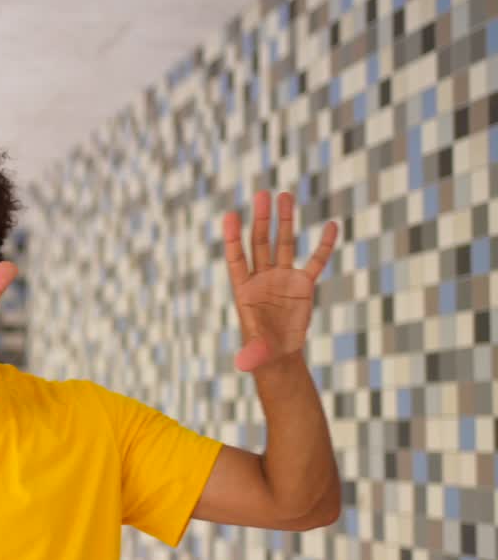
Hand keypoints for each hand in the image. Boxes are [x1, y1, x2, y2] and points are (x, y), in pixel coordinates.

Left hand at [222, 191, 337, 371]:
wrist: (278, 352)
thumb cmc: (260, 350)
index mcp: (244, 290)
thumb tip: (242, 365)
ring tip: (283, 195)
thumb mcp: (256, 353)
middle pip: (260, 243)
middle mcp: (262, 278)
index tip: (229, 215)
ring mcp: (283, 278)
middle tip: (262, 194)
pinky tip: (331, 225)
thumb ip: (251, 353)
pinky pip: (316, 261)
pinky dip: (324, 245)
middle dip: (261, 220)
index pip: (236, 258)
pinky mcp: (304, 285)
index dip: (232, 238)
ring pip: (283, 244)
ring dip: (284, 221)